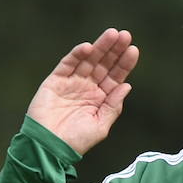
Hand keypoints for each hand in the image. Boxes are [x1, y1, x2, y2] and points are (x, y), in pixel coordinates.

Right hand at [26, 28, 139, 154]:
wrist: (48, 148)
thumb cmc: (75, 142)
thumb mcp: (100, 126)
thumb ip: (113, 106)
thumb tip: (127, 85)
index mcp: (100, 99)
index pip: (115, 77)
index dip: (124, 63)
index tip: (134, 50)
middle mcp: (87, 88)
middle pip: (103, 64)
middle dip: (114, 50)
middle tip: (125, 35)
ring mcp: (71, 83)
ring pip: (88, 60)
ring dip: (99, 46)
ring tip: (112, 34)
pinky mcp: (55, 81)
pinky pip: (67, 64)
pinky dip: (76, 55)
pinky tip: (88, 48)